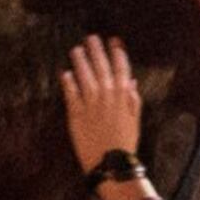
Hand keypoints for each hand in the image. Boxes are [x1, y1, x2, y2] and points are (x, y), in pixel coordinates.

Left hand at [60, 35, 143, 168]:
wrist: (111, 163)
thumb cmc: (125, 142)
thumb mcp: (134, 119)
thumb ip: (132, 99)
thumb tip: (131, 81)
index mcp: (123, 96)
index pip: (121, 69)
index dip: (117, 53)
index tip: (114, 40)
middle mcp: (107, 96)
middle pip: (101, 68)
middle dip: (97, 51)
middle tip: (91, 37)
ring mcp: (91, 104)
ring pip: (85, 76)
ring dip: (80, 61)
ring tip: (75, 49)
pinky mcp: (76, 114)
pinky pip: (71, 94)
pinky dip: (68, 82)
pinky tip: (64, 72)